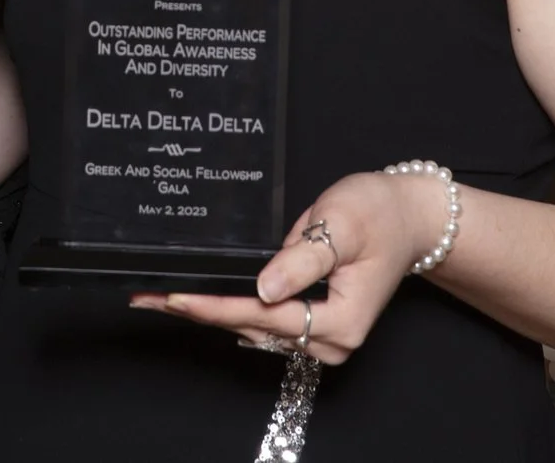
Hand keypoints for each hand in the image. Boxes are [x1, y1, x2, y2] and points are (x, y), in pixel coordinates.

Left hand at [129, 170, 440, 365]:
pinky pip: (263, 321)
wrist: (408, 218)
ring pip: (254, 328)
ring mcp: (322, 338)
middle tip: (146, 298)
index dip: (218, 307)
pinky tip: (197, 299)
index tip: (177, 298)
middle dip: (201, 312)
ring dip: (209, 313)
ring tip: (158, 298)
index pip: (266, 316)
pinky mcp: (312, 325)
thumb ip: (303, 258)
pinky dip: (229, 308)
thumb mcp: (341, 225)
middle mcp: (331, 341)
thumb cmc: (378, 214)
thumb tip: (264, 288)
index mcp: (342, 321)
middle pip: (253, 327)